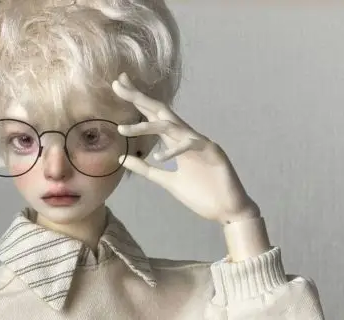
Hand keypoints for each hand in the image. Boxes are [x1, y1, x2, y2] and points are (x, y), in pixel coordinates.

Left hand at [112, 73, 259, 224]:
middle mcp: (186, 137)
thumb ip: (145, 169)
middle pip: (160, 112)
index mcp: (176, 142)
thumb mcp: (166, 181)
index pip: (153, 117)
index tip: (117, 86)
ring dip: (146, 126)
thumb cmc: (200, 194)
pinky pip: (190, 145)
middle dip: (139, 98)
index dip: (137, 101)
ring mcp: (200, 143)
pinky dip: (174, 150)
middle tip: (117, 84)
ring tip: (123, 129)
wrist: (226, 209)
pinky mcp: (212, 152)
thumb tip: (122, 158)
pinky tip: (159, 157)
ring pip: (171, 126)